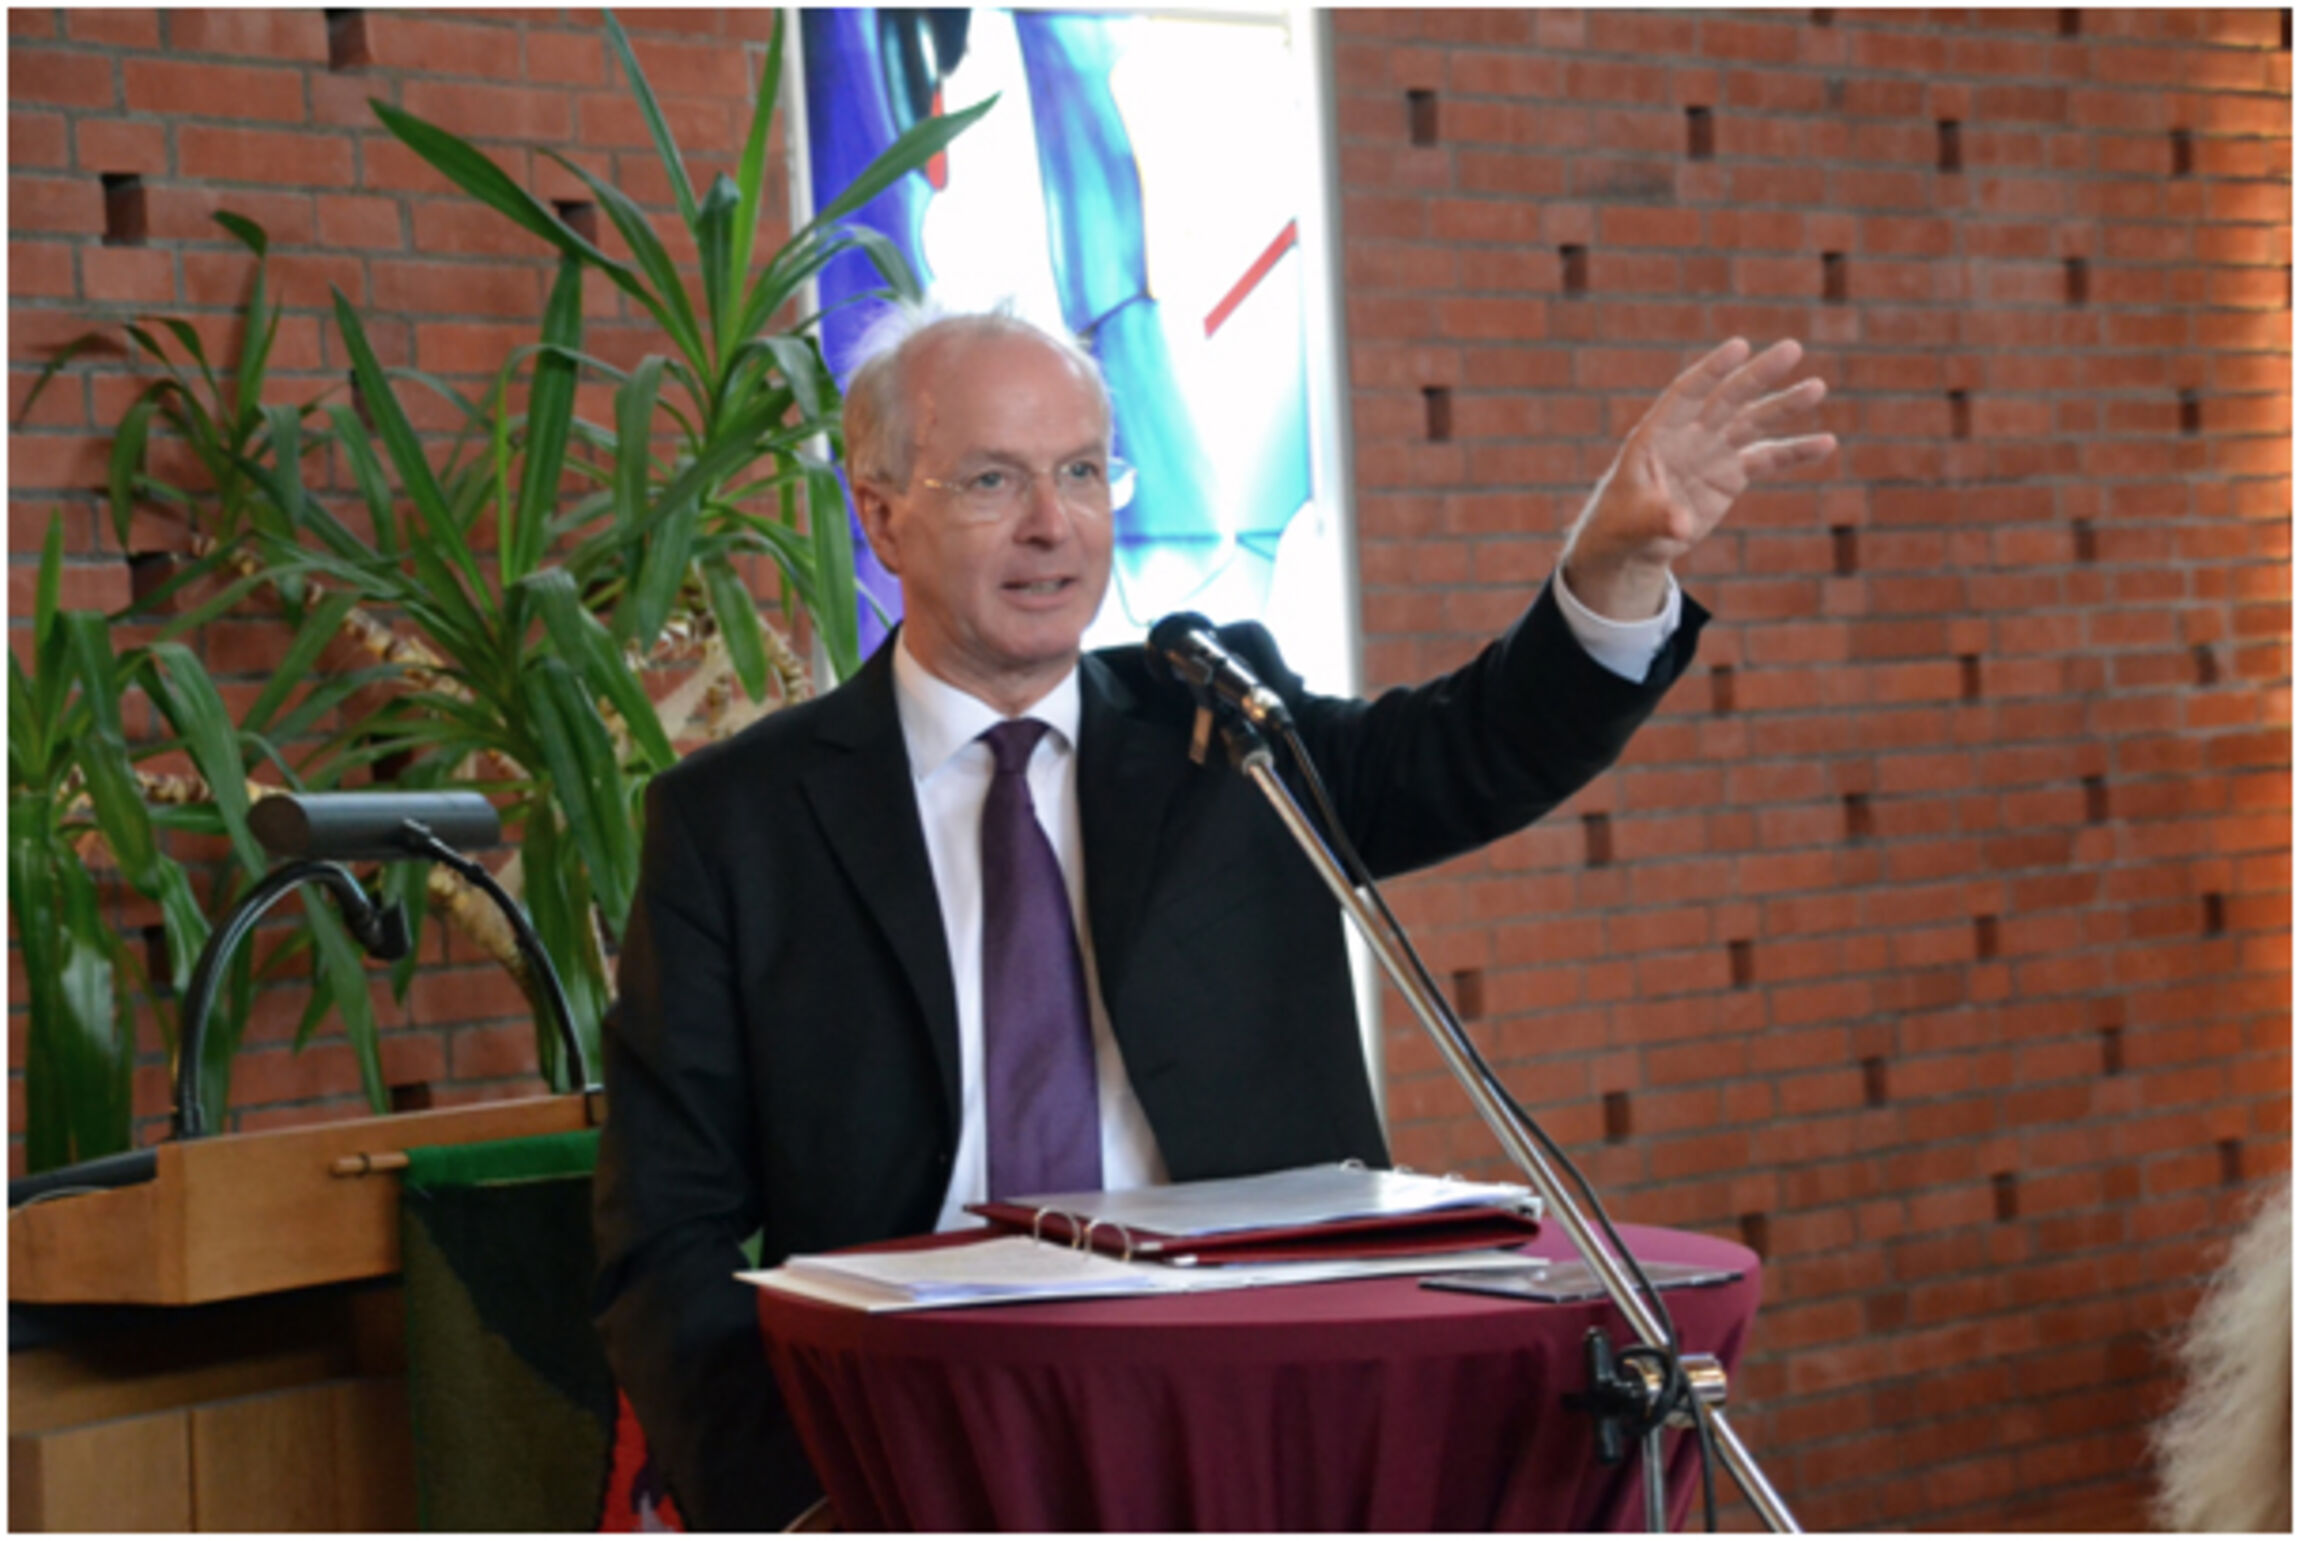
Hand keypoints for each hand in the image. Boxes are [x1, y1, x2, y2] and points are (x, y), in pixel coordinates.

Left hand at [1560, 338, 1837, 620]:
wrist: (1635, 541)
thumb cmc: (1622, 524)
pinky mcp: (1732, 474)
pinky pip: (1768, 458)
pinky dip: (1795, 452)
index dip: (1712, 370)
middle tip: (1792, 349)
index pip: (1686, 393)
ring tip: (1817, 387)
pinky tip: (1826, 443)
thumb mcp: (1631, 523)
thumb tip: (1682, 525)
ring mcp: (1713, 451)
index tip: (1740, 346)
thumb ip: (1657, 518)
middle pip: (1728, 398)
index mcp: (1657, 434)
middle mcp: (1689, 435)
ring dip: (1785, 405)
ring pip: (1753, 421)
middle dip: (1758, 375)